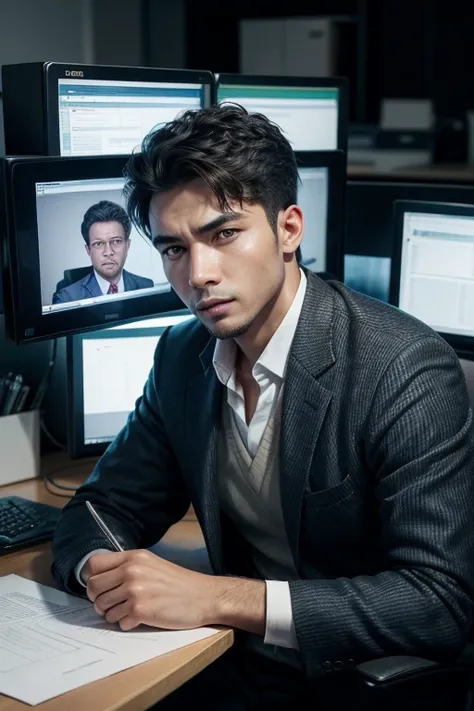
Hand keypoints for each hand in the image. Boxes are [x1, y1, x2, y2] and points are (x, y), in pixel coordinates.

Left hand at [84, 549, 218, 630]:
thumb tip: (100, 578)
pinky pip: (118, 622)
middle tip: (111, 604)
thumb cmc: (178, 582)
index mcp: (133, 558)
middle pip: (93, 588)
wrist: (203, 596)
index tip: (98, 587)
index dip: (90, 579)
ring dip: (112, 613)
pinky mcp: (140, 611)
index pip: (93, 565)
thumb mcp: (151, 564)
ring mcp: (135, 591)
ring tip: (128, 611)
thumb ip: (127, 567)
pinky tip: (139, 618)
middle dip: (98, 599)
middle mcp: (131, 571)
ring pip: (103, 608)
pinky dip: (126, 623)